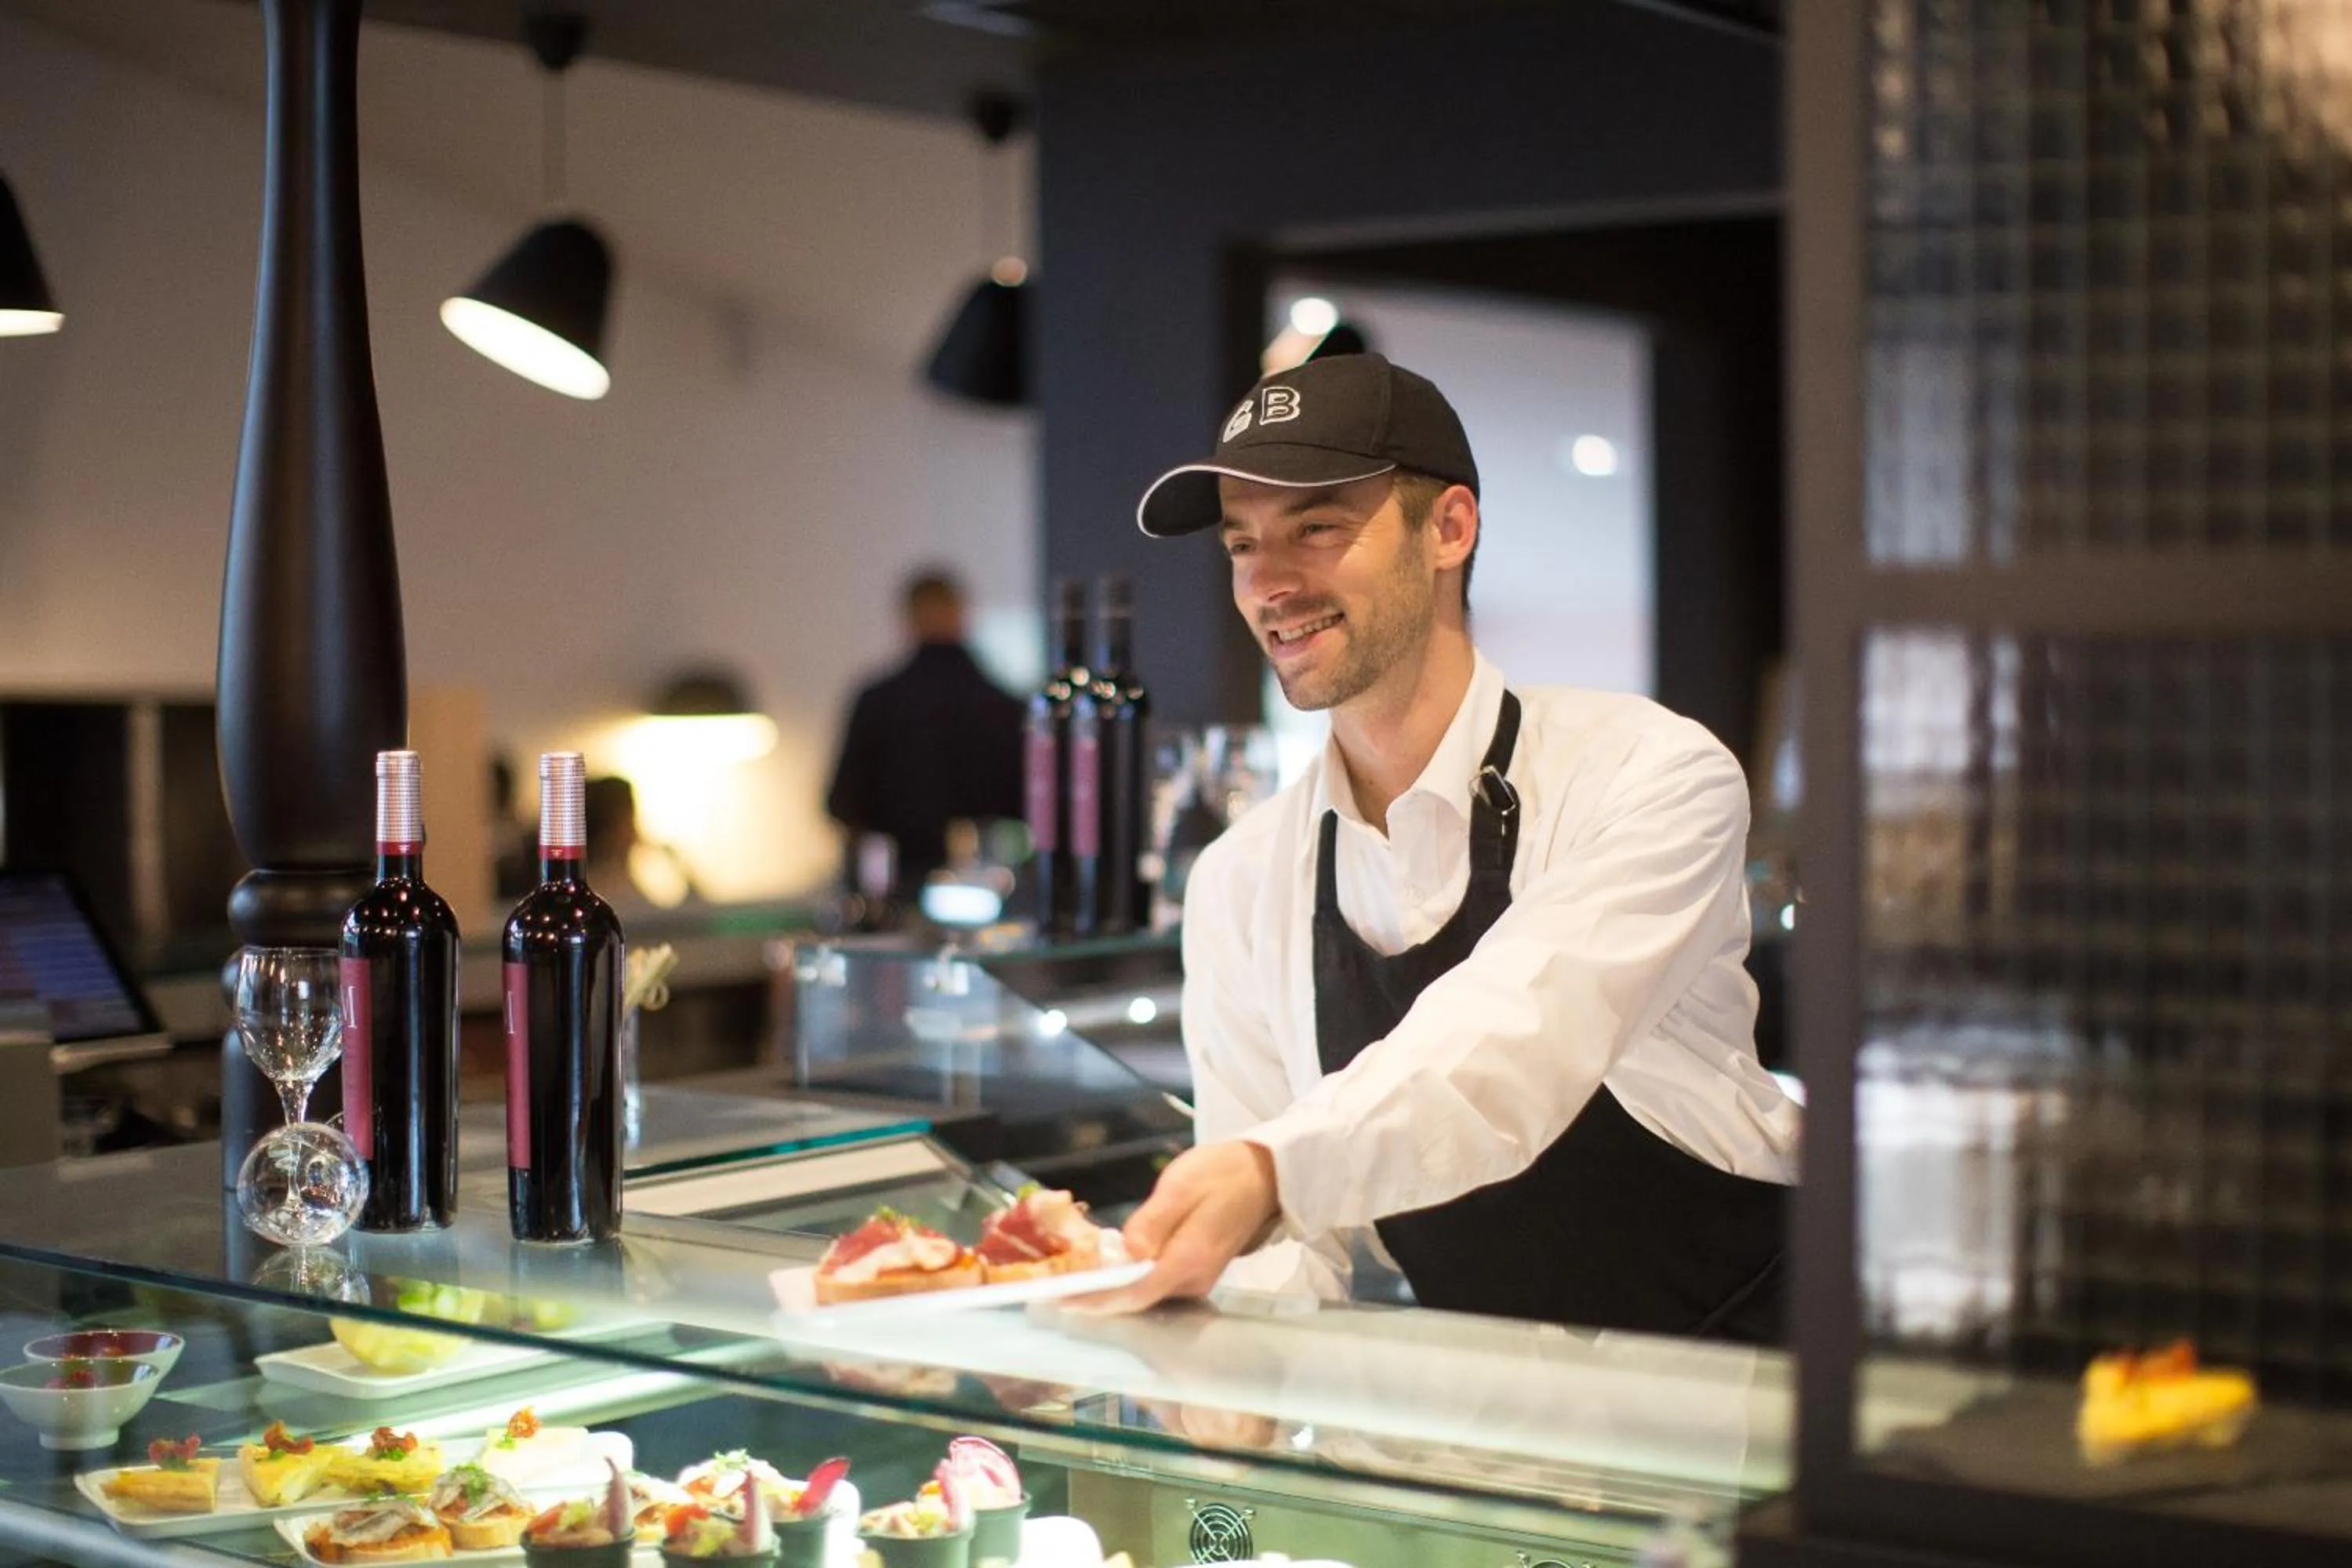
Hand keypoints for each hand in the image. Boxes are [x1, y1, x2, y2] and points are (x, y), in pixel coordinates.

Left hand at [1070, 1141, 1279, 1313]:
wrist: (1264, 1176)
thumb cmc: (1222, 1173)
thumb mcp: (1183, 1185)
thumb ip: (1153, 1221)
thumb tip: (1127, 1253)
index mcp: (1188, 1259)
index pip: (1135, 1292)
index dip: (1095, 1299)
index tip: (1060, 1298)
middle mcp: (1192, 1280)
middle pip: (1135, 1299)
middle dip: (1093, 1298)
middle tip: (1050, 1289)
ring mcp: (1195, 1280)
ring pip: (1142, 1294)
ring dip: (1106, 1291)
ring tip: (1066, 1280)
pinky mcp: (1193, 1272)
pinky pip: (1152, 1284)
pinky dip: (1124, 1280)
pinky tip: (1100, 1270)